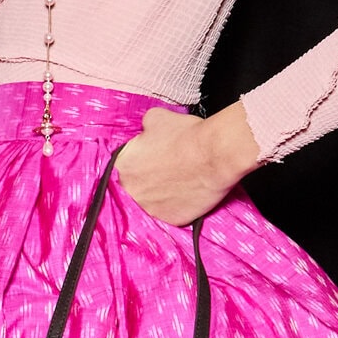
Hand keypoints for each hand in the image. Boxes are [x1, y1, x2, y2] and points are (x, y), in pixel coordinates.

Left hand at [114, 102, 259, 225]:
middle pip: (136, 185)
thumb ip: (143, 128)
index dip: (141, 161)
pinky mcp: (170, 219)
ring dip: (162, 193)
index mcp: (123, 164)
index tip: (153, 160)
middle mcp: (131, 190)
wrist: (215, 153)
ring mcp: (149, 208)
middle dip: (150, 178)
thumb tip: (146, 131)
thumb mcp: (156, 118)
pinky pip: (170, 213)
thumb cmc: (187, 135)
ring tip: (179, 180)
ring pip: (152, 202)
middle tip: (168, 170)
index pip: (125, 166)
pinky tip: (188, 192)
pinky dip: (178, 204)